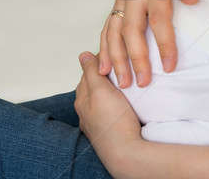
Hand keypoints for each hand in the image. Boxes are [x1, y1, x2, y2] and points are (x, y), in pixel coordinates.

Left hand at [74, 52, 141, 174]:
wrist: (126, 153)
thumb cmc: (114, 121)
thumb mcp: (100, 90)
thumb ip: (92, 72)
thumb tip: (83, 54)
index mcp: (82, 98)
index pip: (89, 72)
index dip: (102, 61)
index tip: (118, 54)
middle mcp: (86, 111)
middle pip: (96, 86)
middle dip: (106, 76)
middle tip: (124, 67)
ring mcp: (97, 122)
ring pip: (104, 99)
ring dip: (112, 90)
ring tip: (127, 83)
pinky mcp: (110, 130)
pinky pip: (111, 111)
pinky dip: (116, 103)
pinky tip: (125, 103)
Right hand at [98, 0, 208, 87]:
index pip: (159, 16)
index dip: (164, 42)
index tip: (170, 66)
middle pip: (131, 28)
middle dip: (136, 58)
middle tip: (143, 83)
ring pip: (115, 30)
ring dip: (116, 58)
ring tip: (122, 83)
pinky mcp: (120, 2)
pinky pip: (109, 27)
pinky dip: (105, 48)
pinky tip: (105, 68)